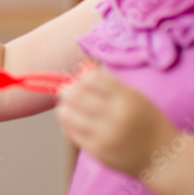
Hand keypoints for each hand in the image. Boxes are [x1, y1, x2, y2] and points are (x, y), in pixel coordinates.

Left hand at [58, 67, 178, 177]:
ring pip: (70, 114)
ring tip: (65, 105)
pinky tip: (71, 121)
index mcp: (127, 99)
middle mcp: (116, 116)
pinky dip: (68, 124)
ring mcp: (106, 135)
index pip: (92, 79)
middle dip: (67, 90)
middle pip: (78, 95)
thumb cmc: (146, 121)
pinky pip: (73, 133)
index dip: (82, 77)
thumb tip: (80, 71)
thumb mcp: (136, 97)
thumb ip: (110, 84)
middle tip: (64, 90)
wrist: (162, 157)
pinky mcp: (98, 151)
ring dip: (64, 107)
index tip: (79, 80)